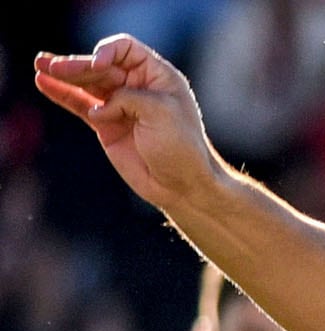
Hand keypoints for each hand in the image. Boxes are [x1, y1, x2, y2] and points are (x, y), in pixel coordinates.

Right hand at [30, 37, 222, 211]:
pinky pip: (80, 104)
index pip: (125, 49)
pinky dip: (62, 94)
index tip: (99, 66)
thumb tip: (99, 108)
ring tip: (40, 66)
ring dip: (63, 74)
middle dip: (77, 65)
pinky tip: (44, 83)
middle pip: (100, 66)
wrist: (183, 187)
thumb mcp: (161, 112)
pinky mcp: (106, 124)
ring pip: (86, 83)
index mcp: (158, 76)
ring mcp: (120, 105)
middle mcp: (137, 86)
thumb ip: (127, 97)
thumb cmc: (182, 148)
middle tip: (54, 66)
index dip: (107, 51)